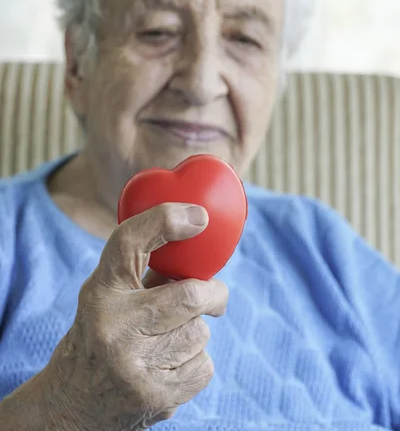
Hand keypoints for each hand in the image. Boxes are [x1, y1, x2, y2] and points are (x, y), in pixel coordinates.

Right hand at [43, 203, 228, 430]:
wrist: (73, 407)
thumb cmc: (102, 335)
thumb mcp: (108, 297)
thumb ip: (146, 272)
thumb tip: (198, 237)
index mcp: (100, 292)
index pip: (130, 242)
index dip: (166, 220)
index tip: (199, 217)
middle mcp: (113, 325)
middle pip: (189, 295)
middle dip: (213, 294)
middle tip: (214, 295)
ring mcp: (133, 365)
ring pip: (199, 333)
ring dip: (196, 333)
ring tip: (169, 342)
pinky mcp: (155, 397)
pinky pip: (203, 366)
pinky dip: (196, 363)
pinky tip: (169, 367)